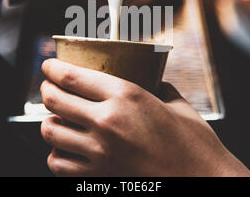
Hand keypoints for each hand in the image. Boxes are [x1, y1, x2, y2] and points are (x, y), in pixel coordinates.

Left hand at [40, 59, 249, 176]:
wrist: (204, 182)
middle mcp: (107, 122)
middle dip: (45, 89)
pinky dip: (56, 153)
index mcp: (126, 96)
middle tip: (48, 86)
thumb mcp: (177, 104)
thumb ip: (157, 87)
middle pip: (55, 100)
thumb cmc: (195, 144)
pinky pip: (59, 163)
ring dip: (49, 121)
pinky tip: (65, 148)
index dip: (53, 68)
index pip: (72, 76)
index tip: (48, 66)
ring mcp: (100, 152)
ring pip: (50, 131)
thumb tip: (150, 78)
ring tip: (57, 118)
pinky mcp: (99, 177)